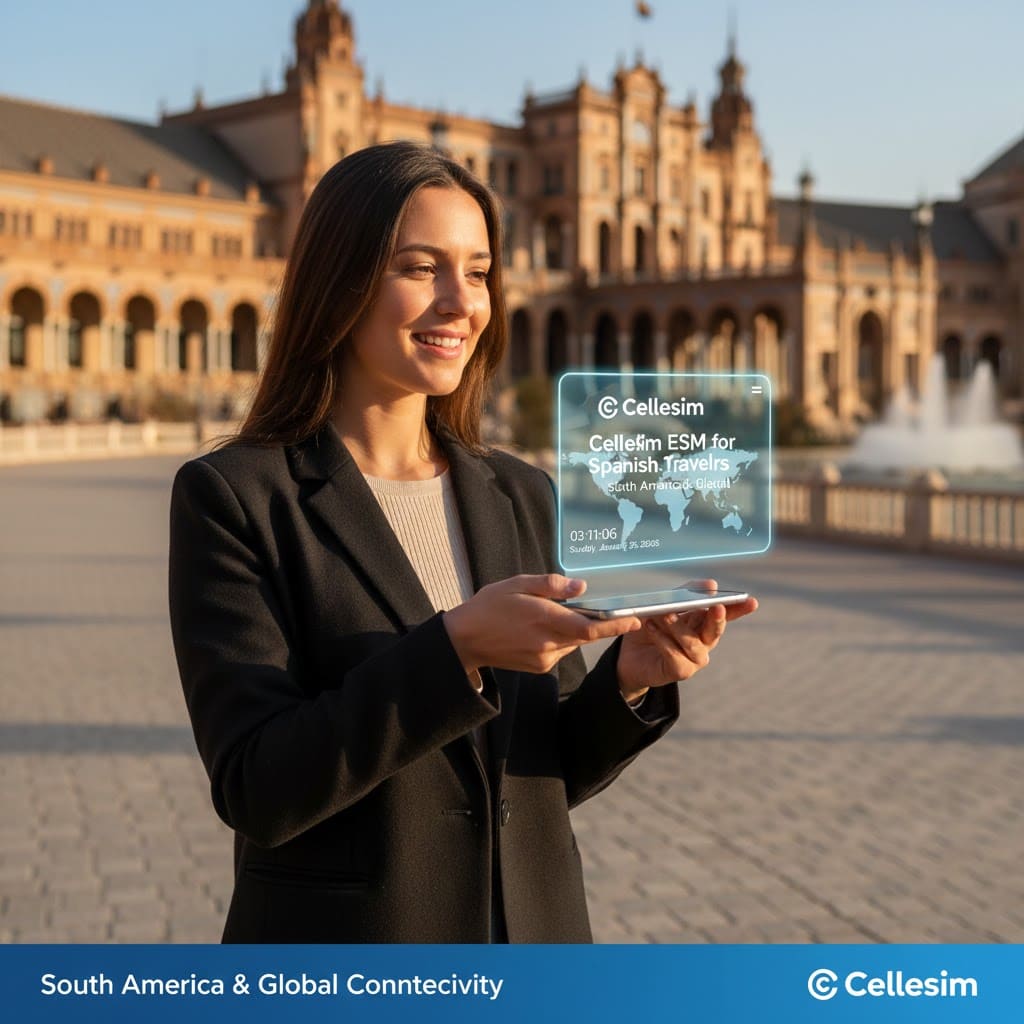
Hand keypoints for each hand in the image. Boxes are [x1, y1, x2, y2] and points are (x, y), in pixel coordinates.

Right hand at [444, 575, 640, 675]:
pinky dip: (560, 638)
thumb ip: (551, 585)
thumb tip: (581, 587)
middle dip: (595, 623)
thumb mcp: (517, 584)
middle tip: (600, 609)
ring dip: (574, 629)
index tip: (635, 620)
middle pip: (584, 635)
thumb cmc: (489, 607)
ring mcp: (544, 659)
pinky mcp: (540, 667)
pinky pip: (560, 650)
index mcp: (544, 620)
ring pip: (572, 643)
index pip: (590, 628)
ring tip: (553, 613)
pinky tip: (540, 627)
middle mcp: (548, 644)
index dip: (616, 626)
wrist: (464, 640)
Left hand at [616, 579, 757, 701]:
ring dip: (678, 627)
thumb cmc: (649, 626)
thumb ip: (685, 593)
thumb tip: (712, 585)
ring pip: (693, 643)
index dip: (739, 608)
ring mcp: (694, 659)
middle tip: (717, 607)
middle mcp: (704, 642)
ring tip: (664, 614)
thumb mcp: (665, 605)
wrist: (628, 655)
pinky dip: (663, 640)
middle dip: (716, 618)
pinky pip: (674, 655)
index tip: (751, 601)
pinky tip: (651, 628)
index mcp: (703, 623)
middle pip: (715, 630)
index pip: (725, 614)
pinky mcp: (680, 671)